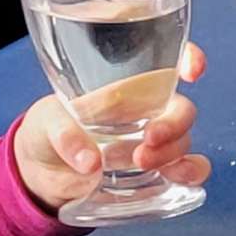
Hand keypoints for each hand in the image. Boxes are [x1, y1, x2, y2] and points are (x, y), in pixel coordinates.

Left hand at [12, 44, 210, 213]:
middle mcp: (148, 110)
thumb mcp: (46, 123)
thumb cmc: (47, 133)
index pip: (167, 62)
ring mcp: (155, 142)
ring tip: (139, 161)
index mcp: (127, 85)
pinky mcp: (158, 171)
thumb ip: (64, 134)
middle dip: (173, 124)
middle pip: (182, 109)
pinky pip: (191, 169)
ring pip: (185, 140)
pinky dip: (191, 172)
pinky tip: (177, 177)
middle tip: (148, 139)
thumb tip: (89, 160)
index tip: (192, 70)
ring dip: (171, 152)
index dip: (188, 59)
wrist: (43, 174)